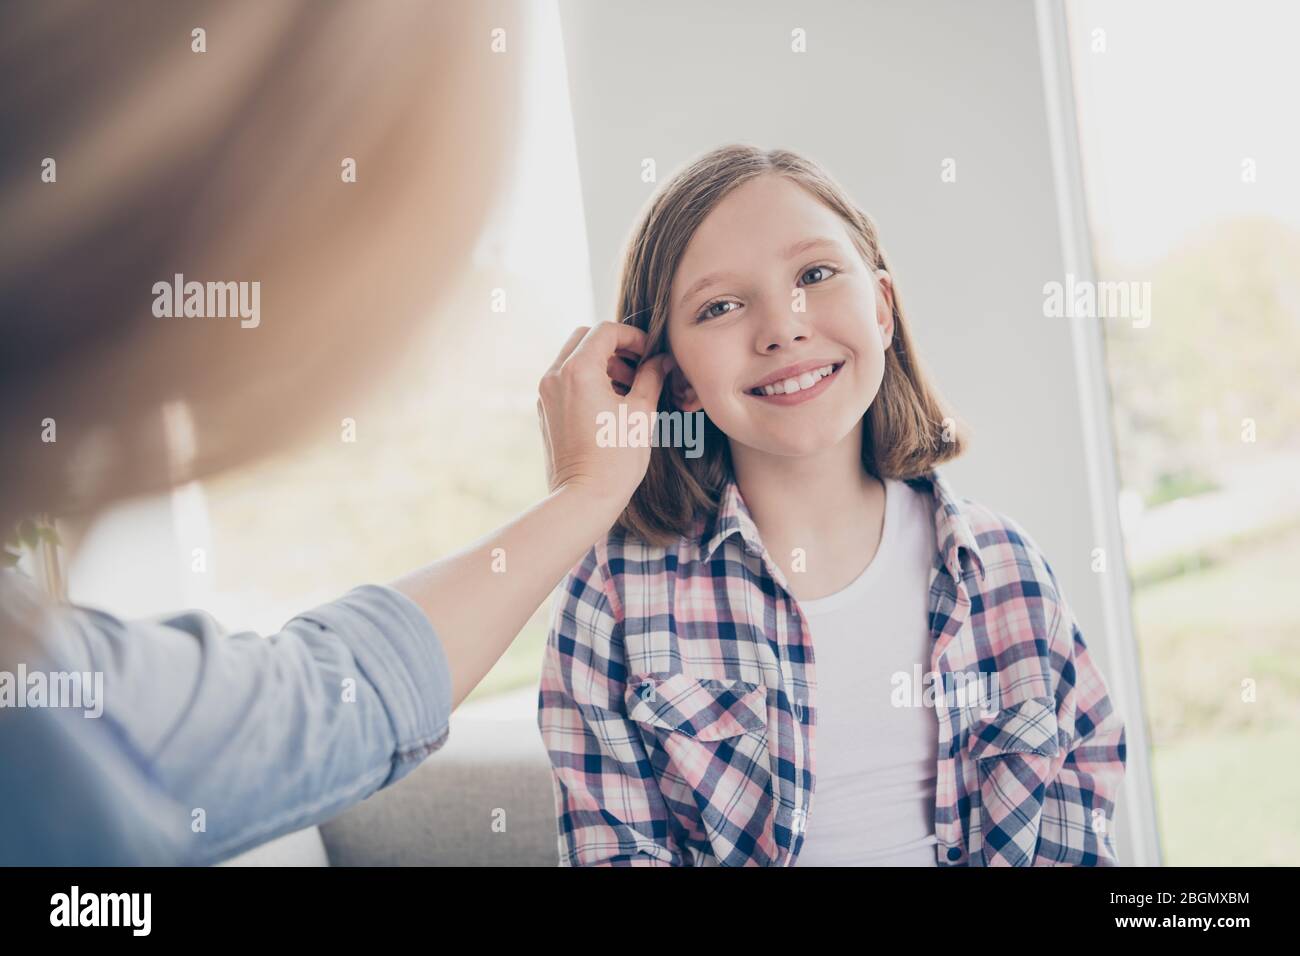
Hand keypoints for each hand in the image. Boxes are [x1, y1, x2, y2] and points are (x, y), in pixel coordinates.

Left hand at [537, 322, 673, 507]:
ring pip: (573, 358)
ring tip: (629, 386)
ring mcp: (546, 394)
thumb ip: (652, 377)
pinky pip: (565, 380)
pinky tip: (610, 402)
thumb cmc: (616, 458)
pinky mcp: (545, 411)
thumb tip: (661, 360)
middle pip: (585, 338)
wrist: (584, 497)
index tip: (650, 353)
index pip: (606, 331)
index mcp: (578, 370)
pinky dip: (587, 379)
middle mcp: (555, 376)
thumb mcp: (642, 412)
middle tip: (639, 366)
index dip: (633, 336)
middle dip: (614, 346)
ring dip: (601, 362)